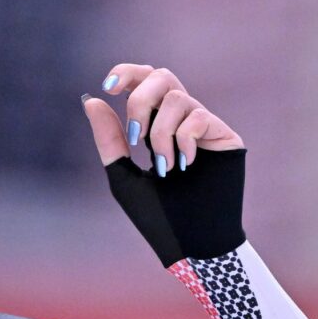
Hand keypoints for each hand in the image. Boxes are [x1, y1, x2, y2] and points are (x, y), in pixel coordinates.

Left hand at [81, 66, 247, 266]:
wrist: (190, 245)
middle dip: (141, 99)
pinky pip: (199, 117)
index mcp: (156, 127)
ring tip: (163, 168)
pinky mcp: (226, 137)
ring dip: (160, 133)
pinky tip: (184, 166)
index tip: (108, 86)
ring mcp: (204, 128)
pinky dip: (183, 140)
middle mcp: (181, 122)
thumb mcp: (122, 175)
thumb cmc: (157, 217)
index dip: (128, 73)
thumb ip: (109, 139)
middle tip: (135, 137)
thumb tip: (92, 100)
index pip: (145, 83)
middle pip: (162, 77)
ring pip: (177, 98)